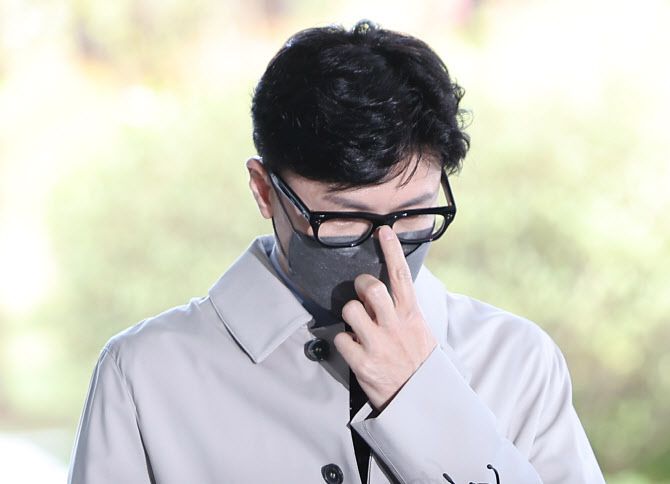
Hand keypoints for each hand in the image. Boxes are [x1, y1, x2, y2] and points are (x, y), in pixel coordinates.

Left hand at [333, 225, 437, 411]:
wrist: (420, 402)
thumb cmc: (418, 364)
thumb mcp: (422, 333)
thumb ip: (405, 312)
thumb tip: (387, 292)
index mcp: (411, 317)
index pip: (401, 277)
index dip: (392, 251)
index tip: (383, 231)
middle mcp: (395, 326)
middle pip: (371, 288)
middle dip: (361, 284)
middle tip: (361, 290)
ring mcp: (378, 344)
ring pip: (350, 309)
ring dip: (349, 313)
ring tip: (357, 325)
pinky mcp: (362, 363)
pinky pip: (340, 338)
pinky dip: (342, 340)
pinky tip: (352, 347)